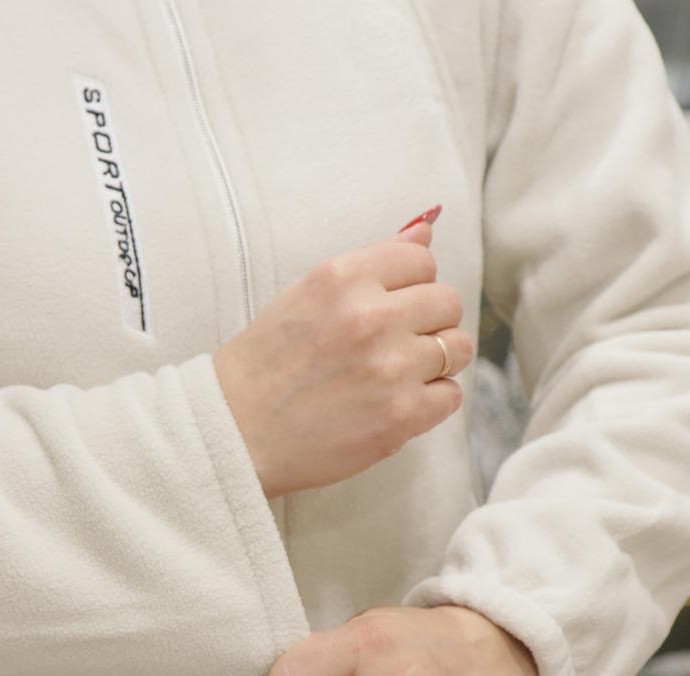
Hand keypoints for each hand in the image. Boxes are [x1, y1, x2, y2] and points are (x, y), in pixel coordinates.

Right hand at [212, 213, 472, 499]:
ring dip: (435, 363)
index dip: (409, 287)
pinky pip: (450, 396)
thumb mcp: (304, 296)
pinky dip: (430, 402)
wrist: (233, 434)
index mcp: (342, 277)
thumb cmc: (262, 368)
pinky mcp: (399, 415)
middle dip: (427, 323)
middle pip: (446, 302)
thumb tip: (426, 227)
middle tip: (392, 347)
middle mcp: (370, 315)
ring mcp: (389, 367)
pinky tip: (396, 405)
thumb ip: (369, 265)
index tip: (387, 310)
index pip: (422, 260)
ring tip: (396, 377)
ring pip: (456, 348)